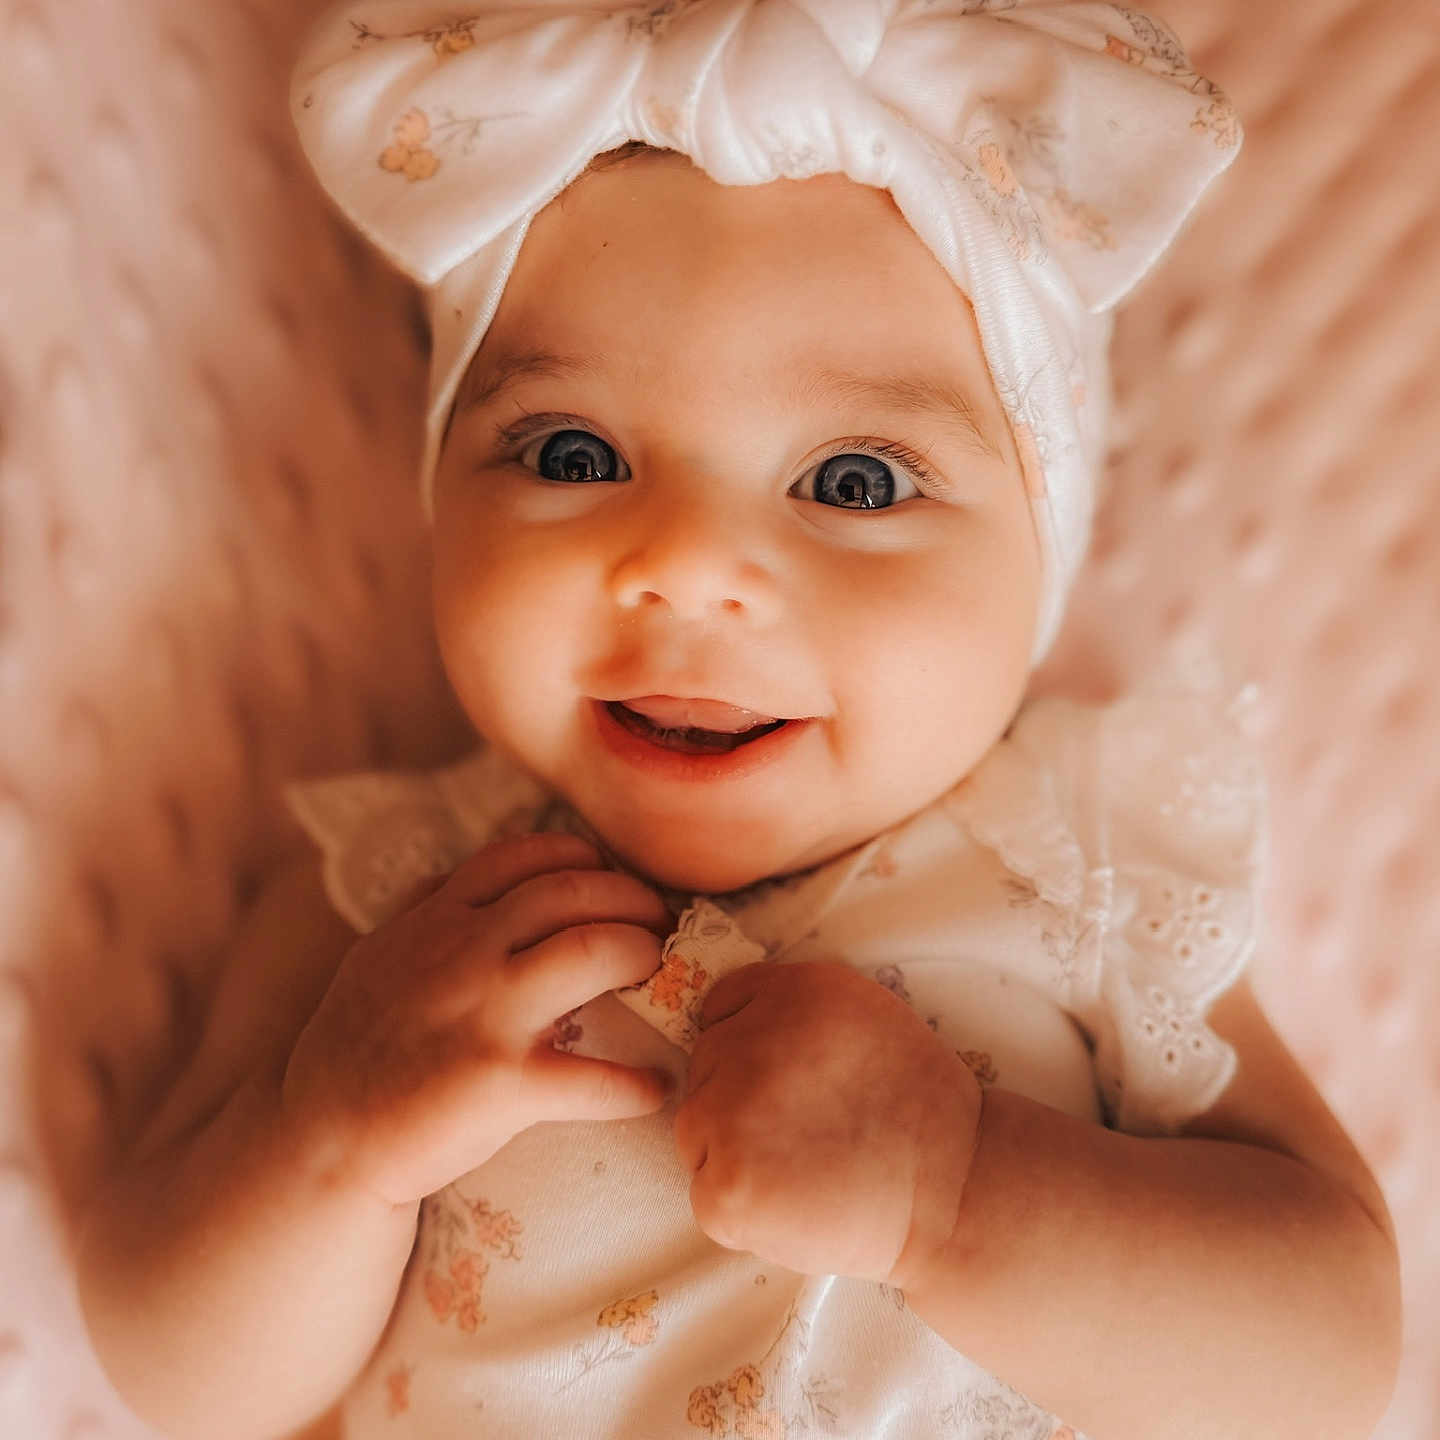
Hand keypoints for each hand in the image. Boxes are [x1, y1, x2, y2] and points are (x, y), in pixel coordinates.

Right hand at [279, 832, 674, 1208]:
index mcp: (435, 921)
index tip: (606, 873)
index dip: (579, 857)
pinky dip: (634, 1084)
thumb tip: (462, 871)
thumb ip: (424, 911)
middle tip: (658, 922)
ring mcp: (485, 1016)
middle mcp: (463, 953)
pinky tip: (652, 1087)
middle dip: (631, 898)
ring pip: (593, 951)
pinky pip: (593, 1078)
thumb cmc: (353, 1048)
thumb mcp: (377, 956)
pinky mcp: (502, 1085)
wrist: (320, 1139)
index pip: (520, 857)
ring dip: (641, 953)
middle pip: (573, 892)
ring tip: (658, 971)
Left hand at [672, 960, 982, 1285]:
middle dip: (741, 1096)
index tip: (788, 1079)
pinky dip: (738, 1203)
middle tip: (805, 1128)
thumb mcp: (861, 1013)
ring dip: (734, 1149)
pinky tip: (791, 1200)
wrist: (954, 1192)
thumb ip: (791, 1006)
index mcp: (791, 991)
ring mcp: (731, 1115)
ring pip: (696, 1127)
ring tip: (800, 1165)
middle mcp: (752, 1042)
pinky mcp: (725, 1185)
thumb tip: (727, 1019)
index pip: (721, 1007)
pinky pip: (703, 1187)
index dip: (750, 1046)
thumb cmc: (914, 1106)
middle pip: (705, 1067)